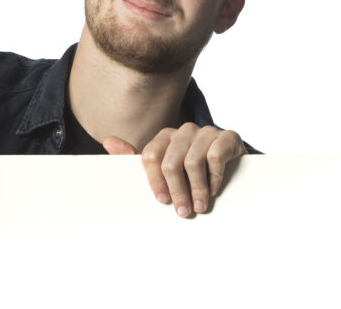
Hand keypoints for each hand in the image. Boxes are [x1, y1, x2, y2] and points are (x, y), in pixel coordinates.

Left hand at [103, 123, 246, 216]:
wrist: (232, 161)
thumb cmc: (193, 168)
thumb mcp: (165, 166)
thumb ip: (135, 157)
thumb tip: (109, 142)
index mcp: (166, 136)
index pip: (151, 156)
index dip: (155, 182)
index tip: (162, 201)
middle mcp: (184, 130)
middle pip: (171, 163)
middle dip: (177, 191)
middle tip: (183, 211)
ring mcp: (206, 132)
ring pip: (193, 162)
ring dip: (196, 189)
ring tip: (200, 207)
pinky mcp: (227, 137)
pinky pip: (215, 157)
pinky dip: (213, 177)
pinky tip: (214, 190)